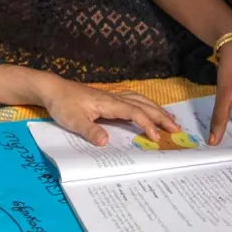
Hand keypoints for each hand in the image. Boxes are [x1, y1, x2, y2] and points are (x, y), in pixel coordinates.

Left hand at [38, 76, 179, 145]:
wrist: (54, 89)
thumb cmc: (64, 105)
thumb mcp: (73, 121)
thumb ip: (90, 131)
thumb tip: (106, 142)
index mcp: (109, 103)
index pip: (134, 113)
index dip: (147, 124)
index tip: (157, 138)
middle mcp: (115, 97)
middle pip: (143, 105)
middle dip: (160, 116)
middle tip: (177, 129)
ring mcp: (113, 96)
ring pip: (141, 100)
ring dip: (156, 109)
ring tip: (170, 119)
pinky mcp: (110, 97)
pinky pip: (134, 99)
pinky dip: (146, 104)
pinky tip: (150, 109)